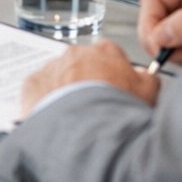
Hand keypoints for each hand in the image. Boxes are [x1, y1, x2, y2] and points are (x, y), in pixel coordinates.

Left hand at [20, 39, 159, 116]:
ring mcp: (52, 67)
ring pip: (58, 76)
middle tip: (95, 106)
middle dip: (87, 81)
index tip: (114, 88)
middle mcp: (76, 53)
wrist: (88, 130)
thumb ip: (147, 78)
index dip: (112, 72)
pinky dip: (44, 101)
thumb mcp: (149, 93)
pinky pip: (38, 90)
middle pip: (81, 64)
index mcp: (105, 51)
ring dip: (65, 91)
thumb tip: (144, 76)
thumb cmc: (119, 111)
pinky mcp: (32, 84)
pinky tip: (56, 118)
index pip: (109, 53)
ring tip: (75, 117)